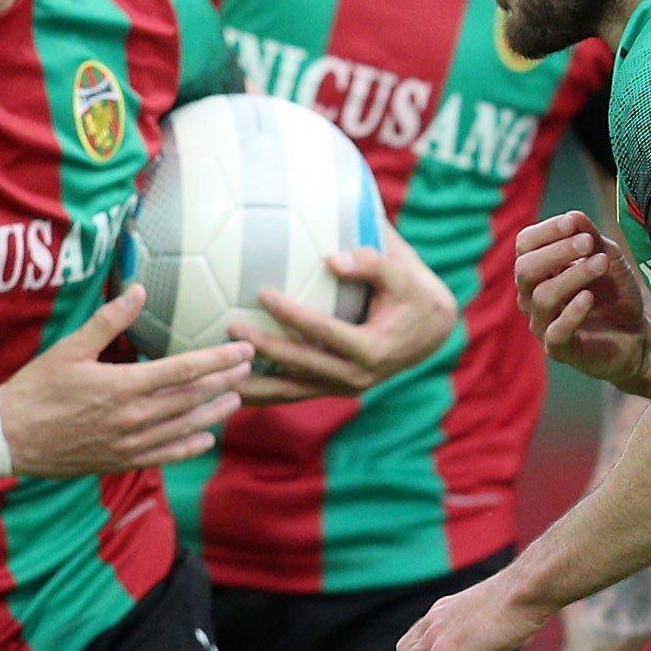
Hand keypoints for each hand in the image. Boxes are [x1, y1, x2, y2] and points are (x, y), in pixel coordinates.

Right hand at [0, 285, 253, 476]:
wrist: (7, 438)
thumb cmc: (35, 389)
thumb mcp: (69, 348)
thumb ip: (108, 320)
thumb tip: (138, 290)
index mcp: (122, 386)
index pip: (184, 370)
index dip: (218, 360)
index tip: (243, 350)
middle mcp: (132, 418)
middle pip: (191, 399)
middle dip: (224, 382)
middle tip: (249, 368)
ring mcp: (128, 444)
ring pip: (184, 428)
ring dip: (214, 413)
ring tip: (237, 399)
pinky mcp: (120, 461)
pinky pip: (164, 456)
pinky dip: (189, 447)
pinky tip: (205, 439)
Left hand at [235, 226, 456, 404]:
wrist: (432, 330)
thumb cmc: (413, 292)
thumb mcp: (403, 273)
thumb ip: (371, 262)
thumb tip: (332, 258)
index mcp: (373, 349)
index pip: (324, 332)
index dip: (292, 315)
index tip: (263, 294)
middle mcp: (357, 377)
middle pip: (301, 365)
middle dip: (264, 349)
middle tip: (230, 328)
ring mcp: (344, 387)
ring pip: (293, 391)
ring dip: (256, 384)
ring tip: (218, 374)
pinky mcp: (333, 389)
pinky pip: (295, 393)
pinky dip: (265, 392)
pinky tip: (232, 387)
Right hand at [512, 211, 650, 388]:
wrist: (637, 333)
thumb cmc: (614, 292)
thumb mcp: (606, 256)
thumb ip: (589, 236)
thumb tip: (572, 216)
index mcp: (539, 270)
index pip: (525, 245)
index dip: (545, 231)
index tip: (572, 223)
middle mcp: (532, 296)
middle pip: (525, 270)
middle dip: (557, 252)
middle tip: (588, 243)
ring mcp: (542, 324)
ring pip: (542, 297)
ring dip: (573, 276)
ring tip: (601, 264)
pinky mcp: (559, 349)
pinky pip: (555, 331)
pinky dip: (571, 312)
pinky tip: (589, 298)